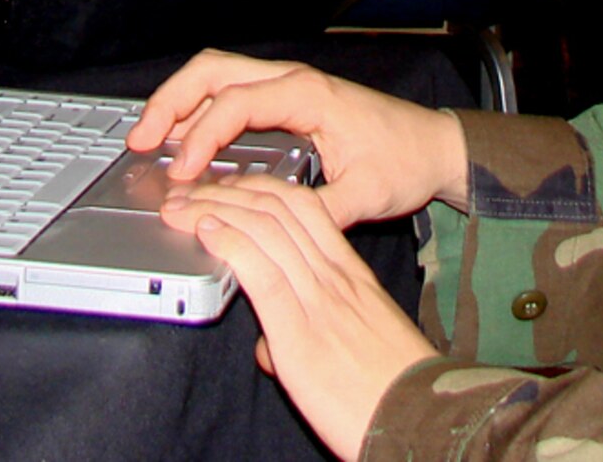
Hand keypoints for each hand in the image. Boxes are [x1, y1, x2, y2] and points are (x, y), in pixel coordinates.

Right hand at [127, 49, 469, 228]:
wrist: (433, 146)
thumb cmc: (404, 161)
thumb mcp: (365, 195)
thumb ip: (318, 210)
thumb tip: (273, 227)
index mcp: (308, 95)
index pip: (236, 104)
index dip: (201, 136)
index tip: (181, 172)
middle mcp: (293, 80)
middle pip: (213, 70)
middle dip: (171, 101)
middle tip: (140, 140)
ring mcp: (288, 85)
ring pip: (217, 73)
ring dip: (179, 99)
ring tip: (149, 137)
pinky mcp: (286, 98)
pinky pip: (231, 90)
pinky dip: (199, 107)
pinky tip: (183, 139)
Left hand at [163, 174, 436, 459]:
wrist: (421, 416)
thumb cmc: (394, 386)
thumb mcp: (357, 342)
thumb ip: (309, 333)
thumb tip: (270, 348)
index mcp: (350, 273)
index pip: (303, 207)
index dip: (258, 187)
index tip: (227, 186)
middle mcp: (334, 275)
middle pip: (276, 208)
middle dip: (226, 191)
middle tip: (191, 190)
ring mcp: (318, 299)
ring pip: (263, 228)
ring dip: (213, 209)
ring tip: (181, 205)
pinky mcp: (301, 331)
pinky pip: (261, 271)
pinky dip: (228, 243)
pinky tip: (205, 232)